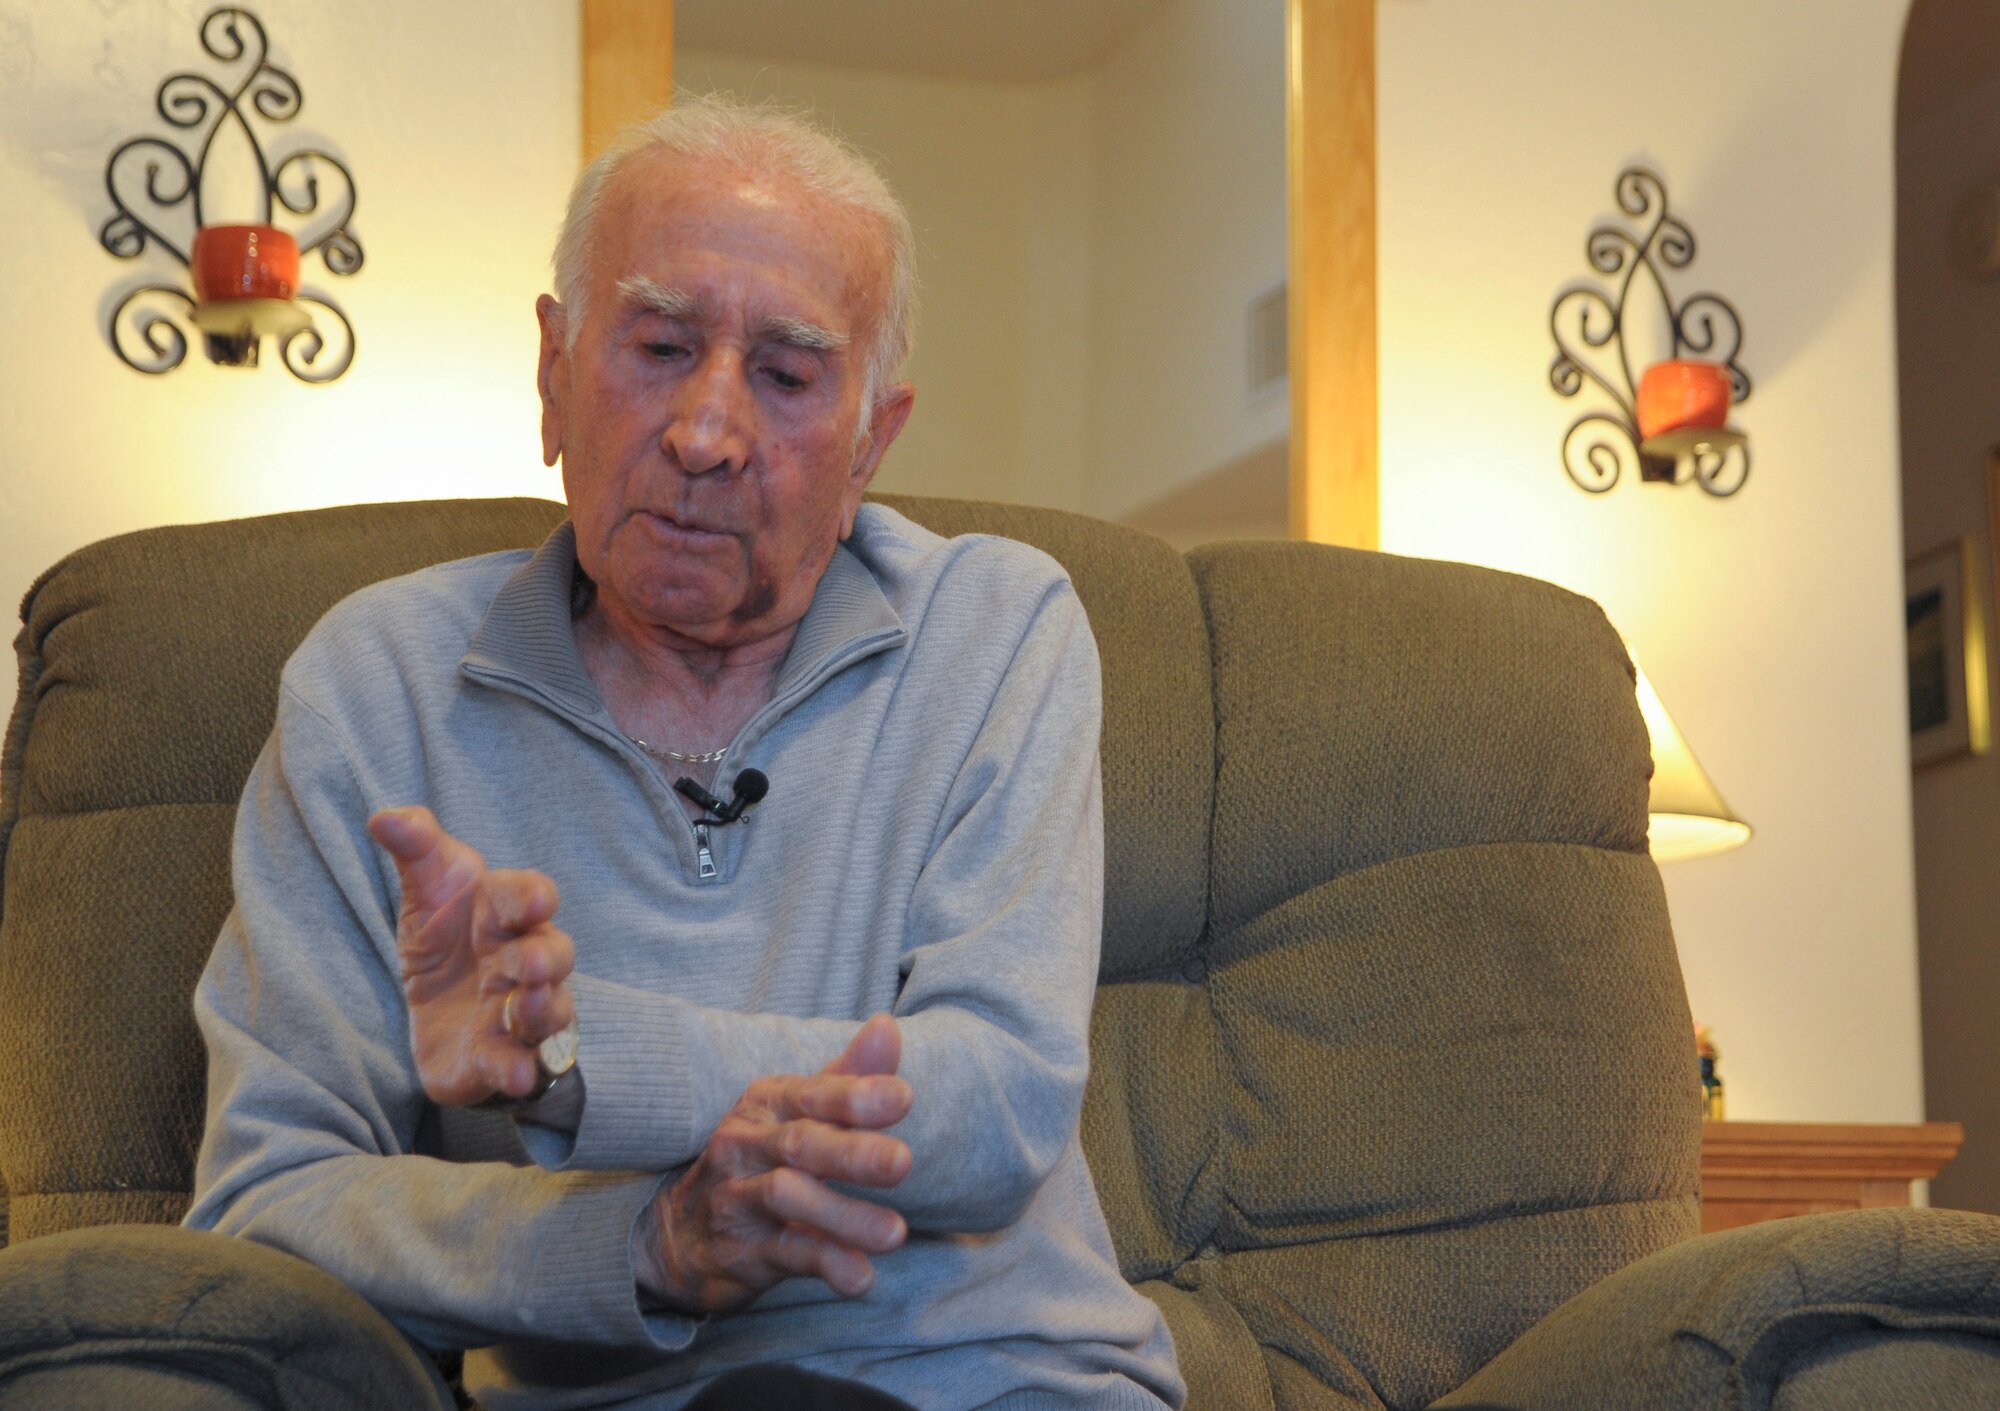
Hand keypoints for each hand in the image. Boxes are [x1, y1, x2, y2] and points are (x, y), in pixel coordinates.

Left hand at [367, 806, 576, 1106]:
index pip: (528, 897)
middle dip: (546, 958)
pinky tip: (516, 1073)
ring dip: (543, 1010)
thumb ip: (416, 848)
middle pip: (554, 956)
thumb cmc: (448, 934)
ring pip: (548, 1012)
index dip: (532, 898)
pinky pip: (517, 1064)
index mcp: (507, 914)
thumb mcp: (428, 888)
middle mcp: (523, 962)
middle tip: (529, 961)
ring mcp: (516, 1012)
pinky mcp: (498, 1057)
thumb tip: (382, 817)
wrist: (442, 1005)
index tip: (534, 901)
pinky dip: (518, 1068)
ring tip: (527, 1007)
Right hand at [635, 1014, 913, 1313]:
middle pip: (801, 1144)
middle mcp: (748, 1144)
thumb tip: (888, 1026)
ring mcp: (739, 1198)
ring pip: (789, 1199)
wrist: (676, 1233)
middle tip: (902, 1162)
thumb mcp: (795, 1113)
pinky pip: (786, 1255)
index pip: (813, 1094)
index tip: (903, 1097)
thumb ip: (847, 1077)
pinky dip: (825, 1264)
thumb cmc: (758, 1160)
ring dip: (844, 1216)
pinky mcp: (741, 1251)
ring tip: (896, 1233)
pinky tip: (860, 1277)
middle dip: (852, 1153)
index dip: (856, 1095)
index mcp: (768, 1104)